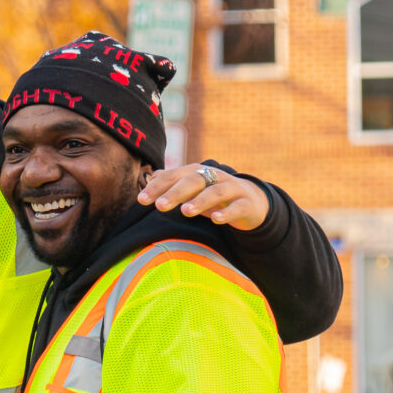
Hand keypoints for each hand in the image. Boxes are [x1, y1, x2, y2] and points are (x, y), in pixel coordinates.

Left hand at [137, 164, 268, 229]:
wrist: (251, 201)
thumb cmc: (214, 196)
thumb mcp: (193, 189)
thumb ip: (172, 183)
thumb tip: (150, 178)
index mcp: (196, 172)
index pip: (174, 176)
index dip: (157, 186)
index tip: (141, 200)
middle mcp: (213, 177)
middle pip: (192, 181)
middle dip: (175, 192)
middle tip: (159, 206)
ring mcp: (231, 188)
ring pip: (215, 192)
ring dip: (200, 201)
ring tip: (185, 212)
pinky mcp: (246, 203)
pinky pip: (236, 207)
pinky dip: (226, 212)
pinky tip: (215, 220)